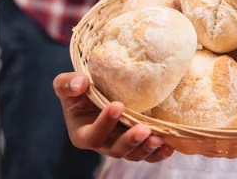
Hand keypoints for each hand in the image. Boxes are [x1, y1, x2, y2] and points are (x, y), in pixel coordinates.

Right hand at [53, 72, 173, 161]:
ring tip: (159, 138)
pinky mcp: (137, 142)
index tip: (117, 105)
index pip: (93, 134)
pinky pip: (148, 153)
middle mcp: (103, 144)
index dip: (104, 123)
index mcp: (83, 134)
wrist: (100, 91)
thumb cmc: (81, 90)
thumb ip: (67, 84)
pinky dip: (158, 153)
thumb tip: (81, 83)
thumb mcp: (67, 85)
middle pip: (116, 149)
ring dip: (147, 148)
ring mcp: (121, 144)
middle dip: (130, 141)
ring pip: (134, 153)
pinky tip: (169, 148)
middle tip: (143, 129)